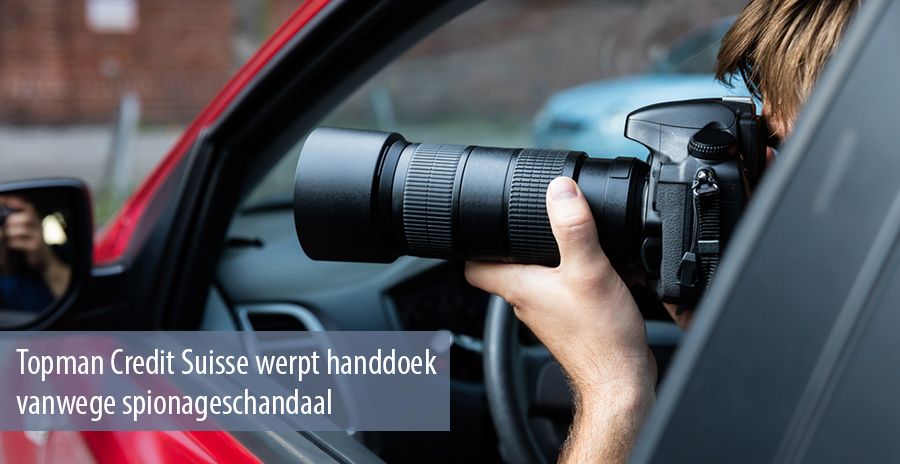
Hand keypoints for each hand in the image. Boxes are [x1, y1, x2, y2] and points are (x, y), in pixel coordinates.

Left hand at [0, 196, 49, 268]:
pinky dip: (12, 242)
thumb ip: (16, 219)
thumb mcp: (27, 227)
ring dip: (11, 232)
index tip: (1, 200)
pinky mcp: (36, 247)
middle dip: (13, 219)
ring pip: (23, 229)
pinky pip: (21, 243)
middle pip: (28, 216)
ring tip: (7, 235)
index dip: (15, 202)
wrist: (44, 259)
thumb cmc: (30, 241)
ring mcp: (38, 236)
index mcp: (35, 219)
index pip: (27, 206)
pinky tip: (10, 244)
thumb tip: (1, 211)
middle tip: (6, 224)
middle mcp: (39, 226)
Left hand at [466, 177, 654, 461]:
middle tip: (529, 219)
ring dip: (547, 259)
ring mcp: (548, 313)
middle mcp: (527, 302)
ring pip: (536, 278)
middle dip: (515, 244)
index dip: (472, 243)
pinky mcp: (570, 321)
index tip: (480, 222)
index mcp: (519, 287)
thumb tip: (560, 190)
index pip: (473, 267)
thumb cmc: (601, 337)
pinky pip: (562, 290)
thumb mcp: (588, 270)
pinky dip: (573, 275)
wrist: (622, 380)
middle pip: (505, 268)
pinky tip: (596, 267)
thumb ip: (574, 228)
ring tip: (566, 237)